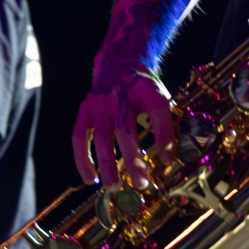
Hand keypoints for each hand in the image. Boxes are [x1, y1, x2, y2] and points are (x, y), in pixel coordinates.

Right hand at [71, 70, 176, 189]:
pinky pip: (79, 137)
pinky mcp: (85, 110)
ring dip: (108, 164)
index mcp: (146, 90)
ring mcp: (100, 104)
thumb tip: (169, 158)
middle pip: (126, 130)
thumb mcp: (159, 96)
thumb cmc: (142, 88)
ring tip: (114, 186)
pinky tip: (90, 178)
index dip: (164, 135)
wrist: (119, 62)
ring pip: (102, 137)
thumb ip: (165, 123)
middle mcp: (120, 96)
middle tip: (141, 183)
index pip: (157, 110)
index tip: (167, 160)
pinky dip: (83, 159)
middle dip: (133, 159)